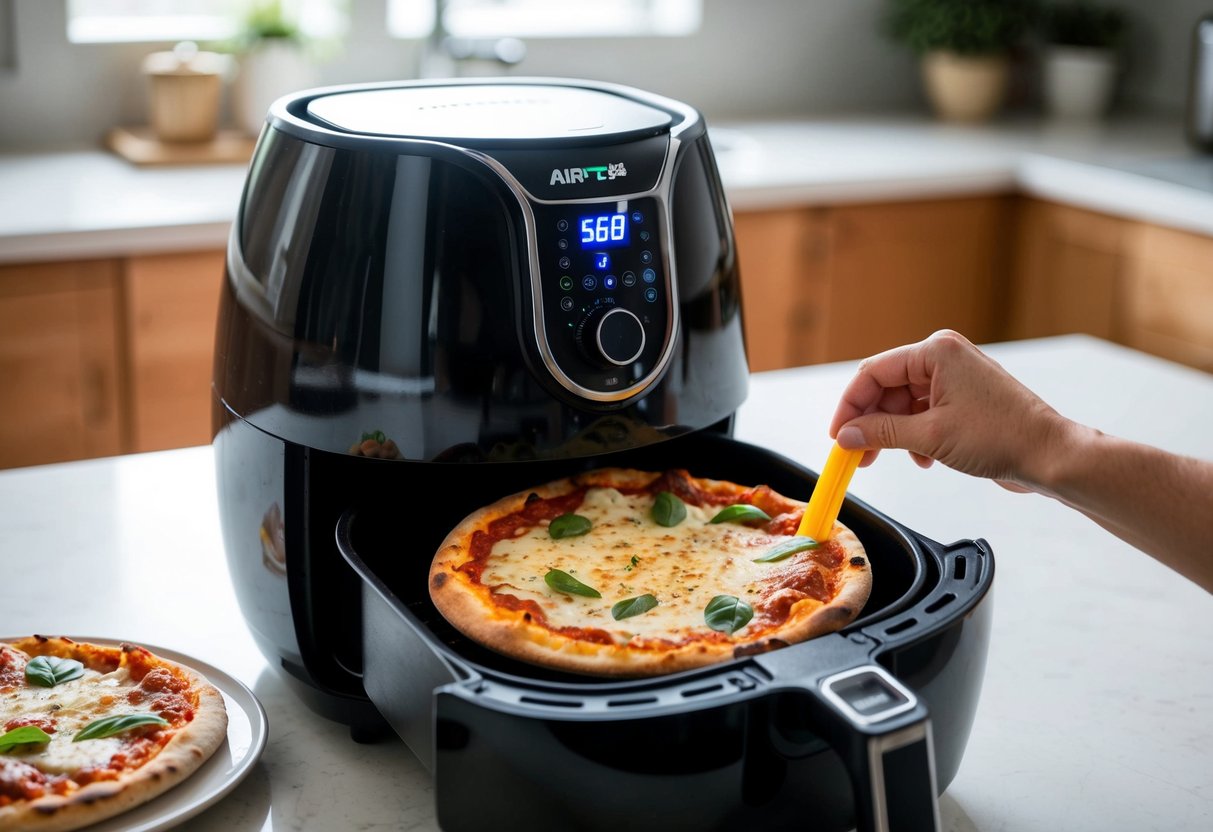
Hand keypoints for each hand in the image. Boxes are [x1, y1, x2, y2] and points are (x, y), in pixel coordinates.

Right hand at [829, 330, 1071, 492]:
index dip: (851, 406)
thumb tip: (847, 436)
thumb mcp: (929, 436)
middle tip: (856, 452)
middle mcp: (944, 359)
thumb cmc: (1002, 437)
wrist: (1048, 455)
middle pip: (886, 388)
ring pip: (903, 404)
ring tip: (890, 458)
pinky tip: (923, 458)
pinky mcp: (963, 400)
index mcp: (936, 352)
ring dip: (894, 433)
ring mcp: (955, 379)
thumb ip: (882, 433)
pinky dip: (915, 436)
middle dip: (870, 422)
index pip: (873, 372)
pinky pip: (923, 414)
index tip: (838, 434)